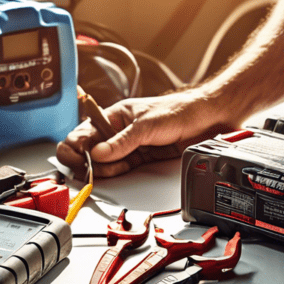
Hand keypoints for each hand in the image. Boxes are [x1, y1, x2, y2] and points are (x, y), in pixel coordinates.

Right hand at [56, 90, 234, 177]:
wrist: (209, 118)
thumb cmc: (180, 110)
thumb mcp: (146, 125)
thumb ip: (121, 142)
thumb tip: (97, 154)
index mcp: (113, 116)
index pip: (82, 133)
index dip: (74, 149)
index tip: (78, 161)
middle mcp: (118, 131)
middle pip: (89, 151)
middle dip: (88, 162)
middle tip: (94, 170)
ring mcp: (129, 145)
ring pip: (104, 163)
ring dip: (104, 169)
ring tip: (112, 169)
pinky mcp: (141, 157)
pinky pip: (121, 168)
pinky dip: (117, 173)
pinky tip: (118, 171)